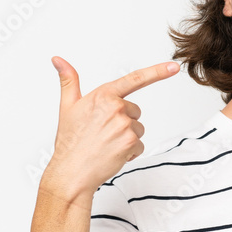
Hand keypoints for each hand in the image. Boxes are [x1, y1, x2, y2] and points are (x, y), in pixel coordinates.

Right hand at [43, 57, 179, 195]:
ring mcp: (124, 124)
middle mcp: (115, 107)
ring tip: (106, 145)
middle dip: (124, 122)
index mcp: (102, 95)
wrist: (71, 171)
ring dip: (127, 138)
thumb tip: (58, 60)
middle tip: (103, 134)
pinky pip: (139, 145)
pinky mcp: (130, 141)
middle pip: (135, 112)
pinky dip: (129, 152)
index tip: (173, 67)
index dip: (157, 72)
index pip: (134, 79)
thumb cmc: (70, 141)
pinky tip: (113, 155)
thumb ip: (69, 81)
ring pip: (138, 129)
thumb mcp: (67, 106)